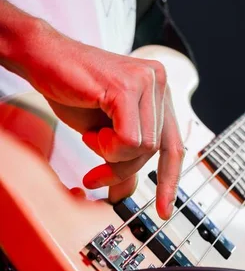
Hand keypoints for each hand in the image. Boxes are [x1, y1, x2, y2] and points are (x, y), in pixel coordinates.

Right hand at [26, 23, 183, 218]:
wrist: (44, 60)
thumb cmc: (73, 91)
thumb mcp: (102, 133)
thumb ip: (120, 158)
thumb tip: (128, 193)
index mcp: (157, 93)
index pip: (173, 143)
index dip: (170, 179)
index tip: (164, 210)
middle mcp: (158, 83)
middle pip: (155, 149)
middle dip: (122, 168)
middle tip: (95, 173)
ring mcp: (146, 81)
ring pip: (144, 147)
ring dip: (111, 156)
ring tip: (92, 138)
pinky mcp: (128, 86)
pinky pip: (130, 140)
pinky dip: (107, 147)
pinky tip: (92, 132)